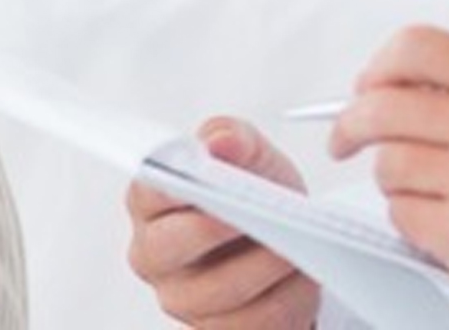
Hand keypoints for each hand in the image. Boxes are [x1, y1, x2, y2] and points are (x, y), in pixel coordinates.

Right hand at [125, 117, 321, 329]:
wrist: (291, 242)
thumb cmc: (257, 193)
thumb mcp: (252, 154)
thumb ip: (232, 137)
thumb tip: (219, 142)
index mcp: (151, 203)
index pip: (147, 191)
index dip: (171, 185)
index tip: (205, 174)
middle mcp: (155, 255)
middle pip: (168, 248)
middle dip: (215, 229)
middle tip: (254, 213)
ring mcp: (183, 299)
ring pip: (218, 291)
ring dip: (263, 265)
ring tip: (294, 244)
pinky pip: (252, 322)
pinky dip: (285, 298)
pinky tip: (301, 277)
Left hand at [328, 27, 448, 329]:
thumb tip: (387, 85)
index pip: (414, 46)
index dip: (378, 66)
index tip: (364, 88)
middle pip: (380, 105)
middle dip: (350, 126)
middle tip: (344, 140)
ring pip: (386, 166)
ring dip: (395, 183)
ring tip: (435, 193)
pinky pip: (400, 216)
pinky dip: (413, 223)